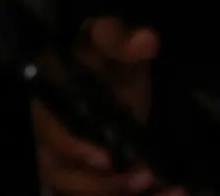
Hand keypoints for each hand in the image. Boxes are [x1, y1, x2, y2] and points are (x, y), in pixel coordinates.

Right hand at [33, 18, 180, 195]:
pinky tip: (172, 194)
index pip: (47, 129)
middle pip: (61, 173)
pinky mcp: (90, 180)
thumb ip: (119, 39)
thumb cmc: (105, 63)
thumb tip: (145, 39)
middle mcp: (49, 138)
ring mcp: (68, 163)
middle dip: (100, 185)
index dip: (71, 148)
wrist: (113, 84)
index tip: (105, 159)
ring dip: (117, 195)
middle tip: (142, 178)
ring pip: (80, 191)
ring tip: (162, 191)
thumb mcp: (111, 44)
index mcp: (48, 102)